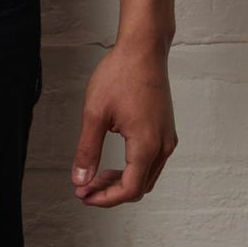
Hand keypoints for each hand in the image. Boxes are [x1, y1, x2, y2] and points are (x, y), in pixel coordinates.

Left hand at [70, 41, 177, 206]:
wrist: (144, 48)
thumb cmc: (120, 74)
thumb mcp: (95, 113)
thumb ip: (88, 150)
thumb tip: (80, 180)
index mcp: (147, 145)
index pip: (129, 189)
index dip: (104, 199)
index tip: (83, 195)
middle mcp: (163, 146)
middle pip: (139, 187)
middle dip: (111, 192)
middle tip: (85, 188)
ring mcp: (167, 137)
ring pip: (147, 176)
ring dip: (122, 181)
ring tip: (96, 176)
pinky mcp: (166, 129)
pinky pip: (152, 161)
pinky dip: (133, 168)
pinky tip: (115, 161)